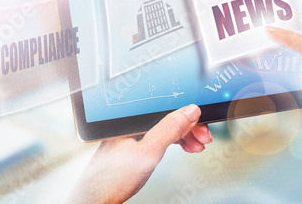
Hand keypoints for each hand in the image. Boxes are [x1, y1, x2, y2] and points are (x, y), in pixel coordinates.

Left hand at [67, 104, 211, 203]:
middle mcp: (133, 122)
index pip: (167, 108)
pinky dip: (174, 142)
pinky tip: (183, 148)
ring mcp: (134, 132)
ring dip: (185, 135)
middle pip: (168, 116)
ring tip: (196, 146)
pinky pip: (160, 136)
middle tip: (204, 139)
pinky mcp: (135, 143)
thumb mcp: (148, 153)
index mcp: (133, 118)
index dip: (188, 116)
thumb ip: (169, 130)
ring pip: (166, 127)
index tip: (202, 125)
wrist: (97, 199)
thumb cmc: (113, 179)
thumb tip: (189, 111)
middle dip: (189, 127)